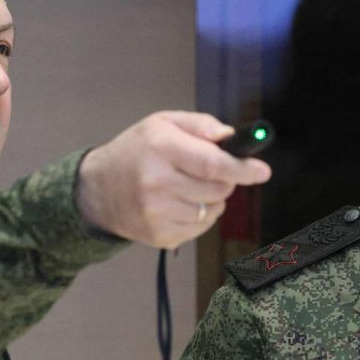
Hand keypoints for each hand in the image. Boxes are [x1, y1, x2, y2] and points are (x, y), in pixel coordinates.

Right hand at [76, 111, 271, 248]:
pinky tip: (178, 204)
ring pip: (213, 210)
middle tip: (210, 171)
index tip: (262, 170)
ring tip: (186, 186)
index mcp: (160, 148)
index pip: (212, 163)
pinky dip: (200, 216)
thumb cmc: (135, 151)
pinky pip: (201, 227)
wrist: (98, 190)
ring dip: (212, 198)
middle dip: (226, 180)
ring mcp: (158, 214)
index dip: (242, 168)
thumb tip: (230, 137)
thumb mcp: (161, 123)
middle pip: (218, 189)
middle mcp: (157, 183)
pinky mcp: (160, 236)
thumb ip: (200, 125)